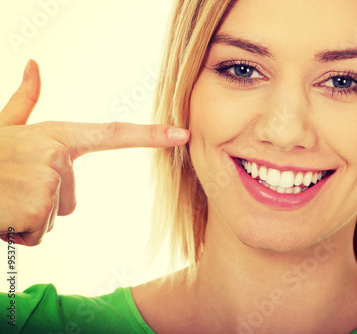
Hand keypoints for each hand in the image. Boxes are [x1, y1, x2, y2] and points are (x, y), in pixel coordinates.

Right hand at [0, 60, 189, 245]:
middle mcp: (58, 155)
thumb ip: (25, 100)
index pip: (112, 134)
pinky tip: (1, 212)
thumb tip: (35, 65)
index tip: (182, 134)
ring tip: (4, 196)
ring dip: (26, 215)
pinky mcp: (38, 207)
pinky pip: (38, 232)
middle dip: (42, 202)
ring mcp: (49, 180)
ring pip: (54, 216)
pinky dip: (16, 231)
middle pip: (71, 199)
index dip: (150, 135)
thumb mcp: (5, 127)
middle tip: (11, 187)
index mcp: (57, 135)